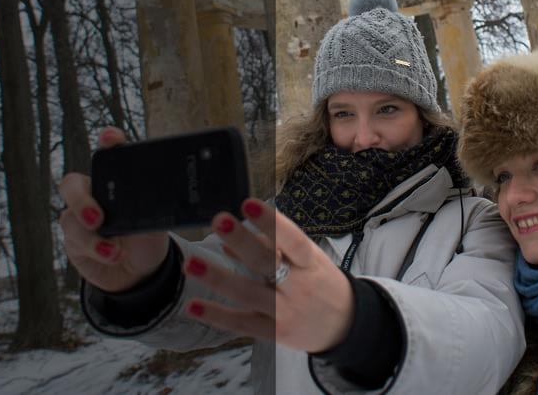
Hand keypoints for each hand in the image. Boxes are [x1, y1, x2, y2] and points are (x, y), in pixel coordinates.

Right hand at [57, 127, 169, 292]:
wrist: (142, 270)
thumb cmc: (149, 237)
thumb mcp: (159, 220)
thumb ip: (157, 206)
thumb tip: (171, 195)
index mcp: (116, 180)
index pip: (109, 153)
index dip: (108, 141)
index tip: (111, 137)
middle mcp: (94, 193)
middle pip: (71, 184)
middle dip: (81, 199)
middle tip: (98, 218)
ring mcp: (80, 217)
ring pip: (71, 219)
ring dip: (93, 238)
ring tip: (114, 250)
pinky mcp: (74, 241)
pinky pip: (75, 242)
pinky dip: (96, 251)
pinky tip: (113, 255)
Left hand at [182, 199, 354, 353]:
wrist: (345, 326)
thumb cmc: (321, 282)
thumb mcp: (308, 260)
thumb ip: (275, 247)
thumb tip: (236, 236)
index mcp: (310, 263)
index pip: (292, 239)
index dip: (271, 222)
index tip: (248, 203)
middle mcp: (299, 287)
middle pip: (267, 263)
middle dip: (242, 242)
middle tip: (219, 220)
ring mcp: (285, 312)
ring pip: (248, 294)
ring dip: (219, 278)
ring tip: (192, 263)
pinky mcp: (273, 333)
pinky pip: (241, 324)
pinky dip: (216, 315)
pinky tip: (192, 305)